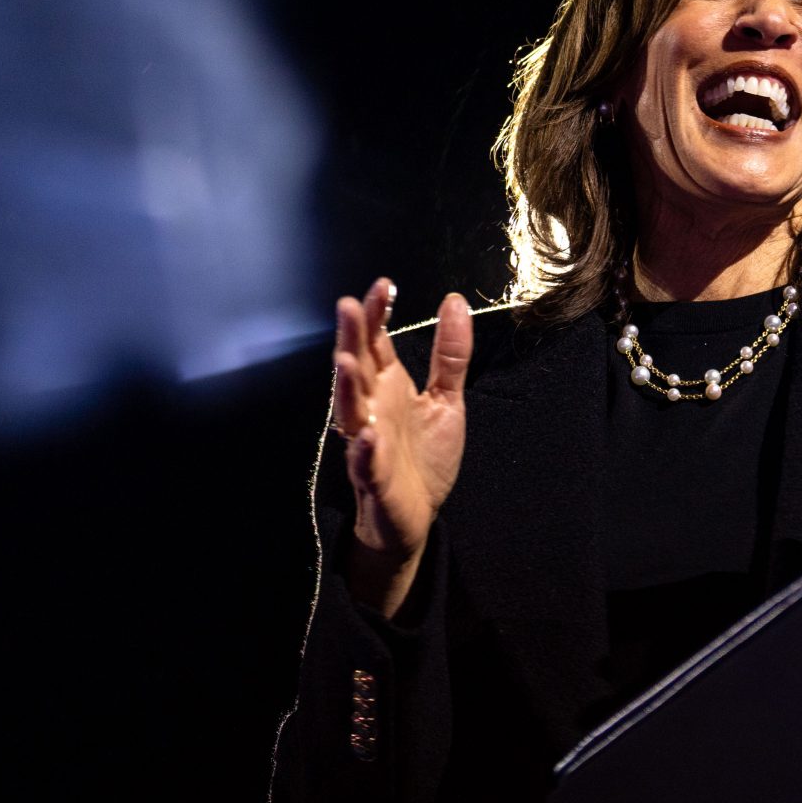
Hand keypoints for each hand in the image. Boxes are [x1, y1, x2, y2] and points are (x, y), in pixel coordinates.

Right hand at [330, 278, 471, 615]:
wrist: (416, 518)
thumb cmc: (424, 457)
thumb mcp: (446, 399)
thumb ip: (450, 354)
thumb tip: (454, 300)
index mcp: (388, 387)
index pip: (376, 344)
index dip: (376, 316)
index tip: (383, 285)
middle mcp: (372, 410)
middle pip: (356, 369)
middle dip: (351, 339)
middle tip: (348, 307)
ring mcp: (369, 444)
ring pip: (350, 413)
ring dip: (347, 389)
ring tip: (346, 361)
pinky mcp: (375, 480)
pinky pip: (366, 464)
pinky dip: (364, 451)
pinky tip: (366, 435)